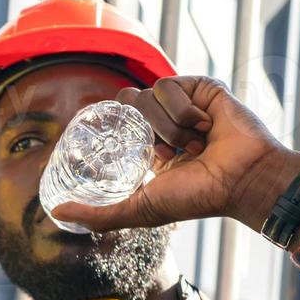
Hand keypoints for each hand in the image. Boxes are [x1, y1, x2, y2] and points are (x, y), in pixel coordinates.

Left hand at [48, 75, 299, 233]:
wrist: (243, 180)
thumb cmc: (198, 198)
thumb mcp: (140, 209)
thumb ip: (99, 214)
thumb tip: (56, 214)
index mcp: (150, 146)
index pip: (118, 119)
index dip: (113, 125)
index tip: (119, 143)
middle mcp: (165, 122)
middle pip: (129, 102)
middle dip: (145, 129)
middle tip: (168, 151)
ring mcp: (184, 102)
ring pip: (148, 93)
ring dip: (168, 125)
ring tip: (194, 144)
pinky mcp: (202, 87)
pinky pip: (170, 85)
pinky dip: (184, 110)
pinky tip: (206, 126)